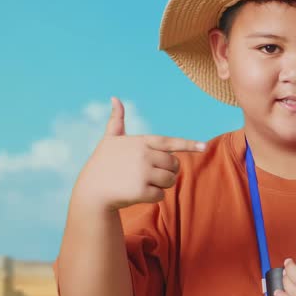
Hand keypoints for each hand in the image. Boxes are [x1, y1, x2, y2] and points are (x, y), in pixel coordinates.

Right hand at [75, 97, 205, 210]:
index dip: (188, 144)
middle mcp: (144, 155)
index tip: (204, 147)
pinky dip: (153, 197)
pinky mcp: (141, 190)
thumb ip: (116, 120)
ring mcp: (143, 173)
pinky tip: (137, 194)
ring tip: (142, 182)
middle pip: (174, 165)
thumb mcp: (109, 139)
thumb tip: (115, 98)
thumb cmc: (102, 163)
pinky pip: (161, 196)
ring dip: (161, 185)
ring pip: (170, 180)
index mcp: (140, 141)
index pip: (169, 142)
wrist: (91, 191)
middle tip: (149, 174)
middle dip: (168, 171)